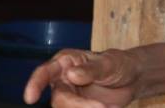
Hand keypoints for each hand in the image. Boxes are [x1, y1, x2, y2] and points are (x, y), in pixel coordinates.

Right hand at [23, 48, 138, 107]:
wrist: (134, 79)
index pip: (45, 72)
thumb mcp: (109, 64)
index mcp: (66, 62)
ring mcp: (70, 95)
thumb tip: (71, 74)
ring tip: (107, 107)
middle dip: (79, 106)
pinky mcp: (77, 107)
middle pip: (59, 99)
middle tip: (102, 107)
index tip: (30, 98)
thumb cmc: (120, 64)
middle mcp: (63, 80)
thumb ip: (91, 69)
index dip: (35, 84)